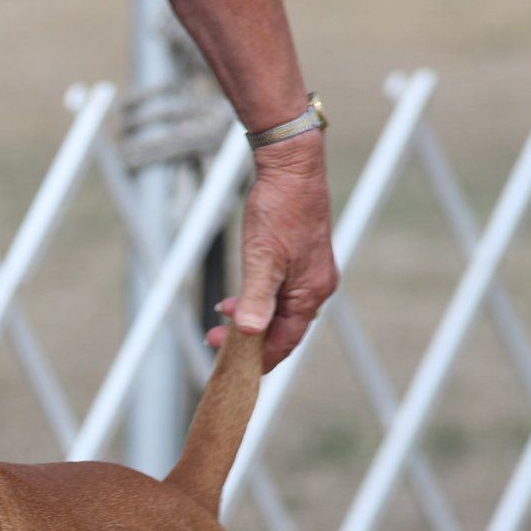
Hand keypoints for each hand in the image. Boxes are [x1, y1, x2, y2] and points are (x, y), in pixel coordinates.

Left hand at [213, 129, 337, 370]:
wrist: (292, 166)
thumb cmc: (279, 209)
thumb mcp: (262, 259)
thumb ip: (256, 300)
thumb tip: (251, 335)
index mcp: (311, 293)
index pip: (284, 342)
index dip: (256, 358)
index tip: (228, 365)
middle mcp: (316, 288)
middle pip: (282, 330)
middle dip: (248, 340)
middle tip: (213, 340)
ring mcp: (310, 274)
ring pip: (278, 312)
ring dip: (250, 320)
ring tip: (220, 320)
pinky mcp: (301, 260)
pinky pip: (279, 294)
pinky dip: (257, 301)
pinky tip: (235, 300)